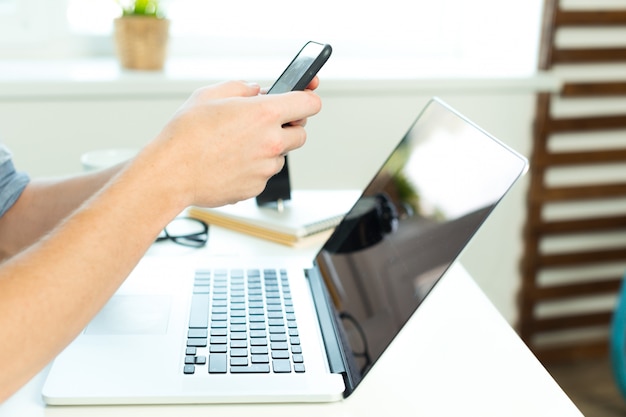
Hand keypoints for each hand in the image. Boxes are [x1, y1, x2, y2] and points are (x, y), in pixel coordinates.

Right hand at [141, 80, 321, 207]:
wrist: (170, 173)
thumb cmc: (185, 135)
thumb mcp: (210, 95)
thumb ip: (241, 88)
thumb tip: (256, 91)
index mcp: (265, 113)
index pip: (310, 104)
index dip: (308, 99)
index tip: (304, 99)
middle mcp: (271, 142)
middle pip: (301, 133)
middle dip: (287, 127)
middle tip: (264, 124)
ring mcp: (265, 167)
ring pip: (281, 156)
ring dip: (268, 149)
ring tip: (237, 146)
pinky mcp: (257, 187)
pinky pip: (264, 174)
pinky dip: (253, 168)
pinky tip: (230, 162)